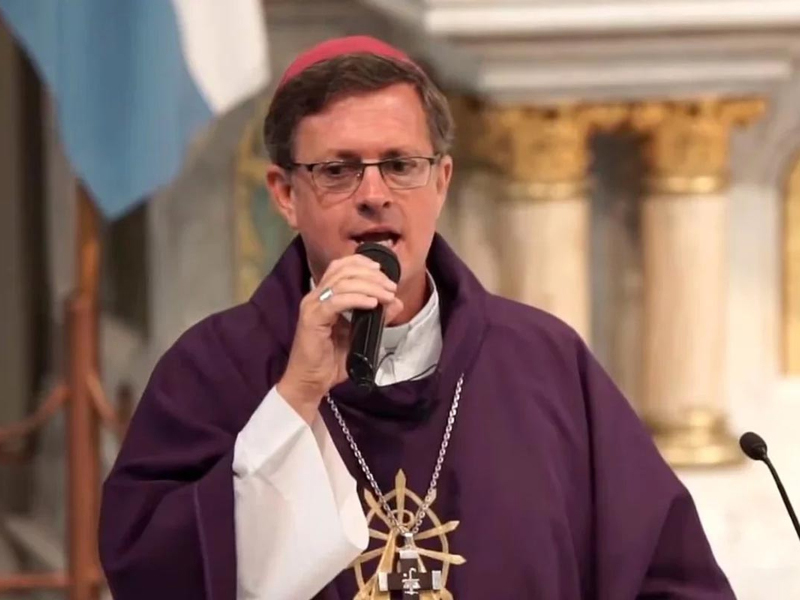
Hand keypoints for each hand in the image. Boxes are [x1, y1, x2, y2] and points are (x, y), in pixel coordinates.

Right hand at [277, 254, 403, 423]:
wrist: (310, 382)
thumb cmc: (331, 360)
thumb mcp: (359, 334)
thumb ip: (376, 318)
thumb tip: (397, 302)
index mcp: (324, 296)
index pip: (340, 267)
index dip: (362, 263)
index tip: (383, 271)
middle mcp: (315, 296)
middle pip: (343, 271)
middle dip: (371, 275)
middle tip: (391, 287)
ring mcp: (312, 306)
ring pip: (342, 283)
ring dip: (369, 286)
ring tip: (387, 295)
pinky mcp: (312, 319)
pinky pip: (337, 301)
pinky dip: (357, 299)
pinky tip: (372, 303)